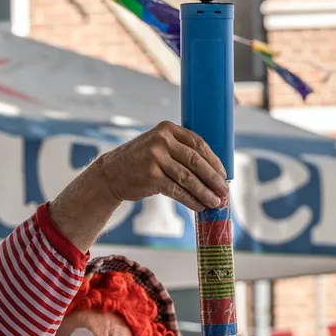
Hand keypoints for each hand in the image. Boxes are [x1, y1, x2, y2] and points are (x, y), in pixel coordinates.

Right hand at [93, 121, 228, 212]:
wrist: (111, 173)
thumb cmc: (140, 163)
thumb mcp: (158, 147)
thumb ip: (180, 151)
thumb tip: (213, 171)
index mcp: (167, 129)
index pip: (198, 144)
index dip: (214, 161)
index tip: (224, 174)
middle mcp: (161, 140)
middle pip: (196, 161)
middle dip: (213, 178)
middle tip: (224, 191)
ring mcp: (155, 157)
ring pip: (188, 178)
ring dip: (205, 192)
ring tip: (216, 202)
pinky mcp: (151, 176)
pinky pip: (177, 190)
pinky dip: (191, 200)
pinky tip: (199, 206)